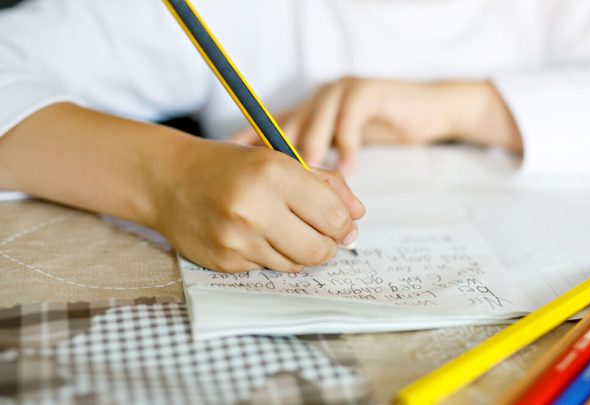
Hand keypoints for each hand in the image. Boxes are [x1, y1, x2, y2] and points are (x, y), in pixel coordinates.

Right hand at [151, 140, 364, 272]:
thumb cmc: (233, 167)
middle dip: (328, 245)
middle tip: (321, 234)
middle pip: (319, 250)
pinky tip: (254, 235)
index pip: (333, 216)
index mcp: (274, 174)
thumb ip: (326, 184)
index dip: (344, 224)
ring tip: (283, 229)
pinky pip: (267, 269)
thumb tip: (357, 215)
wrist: (169, 180)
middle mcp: (254, 208)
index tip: (341, 222)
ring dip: (299, 251)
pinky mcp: (224, 261)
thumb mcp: (280, 160)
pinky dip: (270, 256)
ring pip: (295, 264)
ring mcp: (236, 239)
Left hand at [228, 78, 521, 172]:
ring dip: (312, 155)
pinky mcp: (367, 92)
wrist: (425, 110)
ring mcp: (341, 93)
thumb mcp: (343, 149)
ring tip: (307, 183)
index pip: (269, 128)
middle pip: (289, 127)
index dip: (250, 145)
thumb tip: (287, 201)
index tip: (233, 169)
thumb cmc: (381, 132)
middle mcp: (317, 99)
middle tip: (273, 188)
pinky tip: (349, 169)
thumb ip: (317, 166)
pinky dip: (348, 147)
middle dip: (280, 160)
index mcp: (307, 112)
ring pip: (316, 124)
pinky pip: (351, 122)